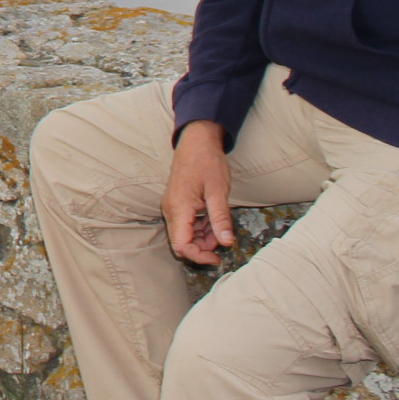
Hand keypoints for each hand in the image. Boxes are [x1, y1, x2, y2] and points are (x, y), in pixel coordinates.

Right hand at [162, 118, 235, 266]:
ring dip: (204, 237)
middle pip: (183, 243)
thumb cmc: (207, 163)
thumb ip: (221, 218)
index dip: (199, 256)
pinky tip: (213, 218)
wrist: (196, 142)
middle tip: (223, 235)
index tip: (218, 257)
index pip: (181, 245)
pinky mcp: (177, 205)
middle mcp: (171, 210)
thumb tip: (227, 243)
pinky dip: (201, 227)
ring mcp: (173, 207)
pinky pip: (187, 225)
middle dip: (203, 246)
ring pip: (185, 235)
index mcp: (179, 208)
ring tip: (221, 224)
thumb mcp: (218, 191)